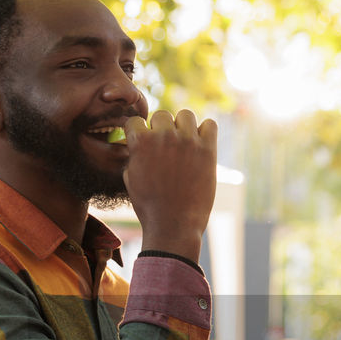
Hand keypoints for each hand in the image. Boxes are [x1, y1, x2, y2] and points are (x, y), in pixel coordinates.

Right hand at [123, 109, 217, 263]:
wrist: (174, 225)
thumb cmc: (150, 206)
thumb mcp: (130, 179)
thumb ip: (133, 156)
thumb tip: (137, 144)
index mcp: (140, 142)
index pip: (136, 120)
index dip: (139, 132)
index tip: (144, 142)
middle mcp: (164, 136)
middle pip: (161, 115)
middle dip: (161, 129)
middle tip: (166, 148)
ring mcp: (187, 141)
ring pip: (185, 115)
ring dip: (183, 126)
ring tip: (184, 144)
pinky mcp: (208, 149)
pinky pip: (210, 124)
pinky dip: (206, 132)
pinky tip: (200, 146)